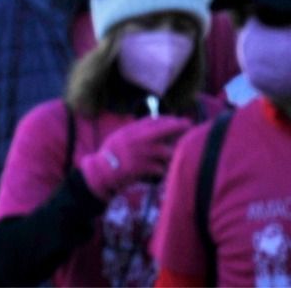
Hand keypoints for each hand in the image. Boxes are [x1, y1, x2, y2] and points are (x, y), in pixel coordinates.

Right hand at [77, 115, 191, 200]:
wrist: (101, 172)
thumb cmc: (110, 154)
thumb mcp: (120, 136)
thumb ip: (136, 130)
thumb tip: (154, 123)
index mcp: (131, 130)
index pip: (154, 121)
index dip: (169, 119)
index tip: (179, 120)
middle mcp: (137, 140)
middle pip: (164, 130)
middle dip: (179, 127)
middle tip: (189, 125)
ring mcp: (141, 154)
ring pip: (166, 151)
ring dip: (172, 154)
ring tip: (175, 155)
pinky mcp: (143, 168)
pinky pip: (161, 168)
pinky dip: (163, 170)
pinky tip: (161, 171)